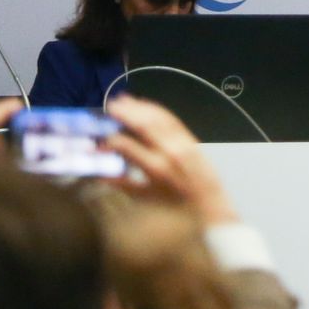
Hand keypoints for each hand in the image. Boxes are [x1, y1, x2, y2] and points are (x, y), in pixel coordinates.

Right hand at [103, 96, 236, 224]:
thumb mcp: (145, 199)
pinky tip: (146, 106)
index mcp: (155, 168)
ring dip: (139, 107)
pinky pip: (172, 119)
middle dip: (124, 113)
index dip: (108, 141)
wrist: (210, 207)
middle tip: (108, 107)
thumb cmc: (176, 208)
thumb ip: (121, 184)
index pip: (126, 145)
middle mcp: (170, 152)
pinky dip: (157, 110)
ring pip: (158, 117)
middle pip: (143, 124)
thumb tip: (100, 174)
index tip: (98, 141)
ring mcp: (183, 143)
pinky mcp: (191, 140)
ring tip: (123, 101)